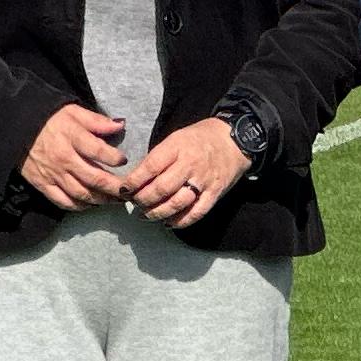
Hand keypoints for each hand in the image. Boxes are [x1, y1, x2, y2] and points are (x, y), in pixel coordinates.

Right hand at [20, 103, 129, 211]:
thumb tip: (120, 125)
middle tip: (128, 191)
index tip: (124, 160)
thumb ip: (97, 120)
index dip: (115, 158)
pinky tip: (90, 204)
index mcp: (72, 137)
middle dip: (115, 187)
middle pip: (94, 178)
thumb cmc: (48, 119)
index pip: (99, 151)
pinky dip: (79, 206)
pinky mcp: (42, 184)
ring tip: (114, 200)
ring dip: (101, 200)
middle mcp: (64, 159)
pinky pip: (63, 201)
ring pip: (81, 193)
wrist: (15, 129)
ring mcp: (53, 174)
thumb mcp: (73, 111)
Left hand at [123, 115, 250, 226]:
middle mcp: (190, 164)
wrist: (236, 140)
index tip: (124, 190)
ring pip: (176, 203)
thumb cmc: (201, 138)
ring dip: (157, 213)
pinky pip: (196, 212)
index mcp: (177, 147)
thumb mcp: (176, 138)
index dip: (134, 182)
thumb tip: (136, 178)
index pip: (150, 167)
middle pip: (161, 189)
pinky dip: (180, 221)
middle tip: (135, 204)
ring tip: (147, 215)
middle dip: (143, 200)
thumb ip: (158, 157)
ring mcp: (204, 180)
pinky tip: (169, 222)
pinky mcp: (215, 193)